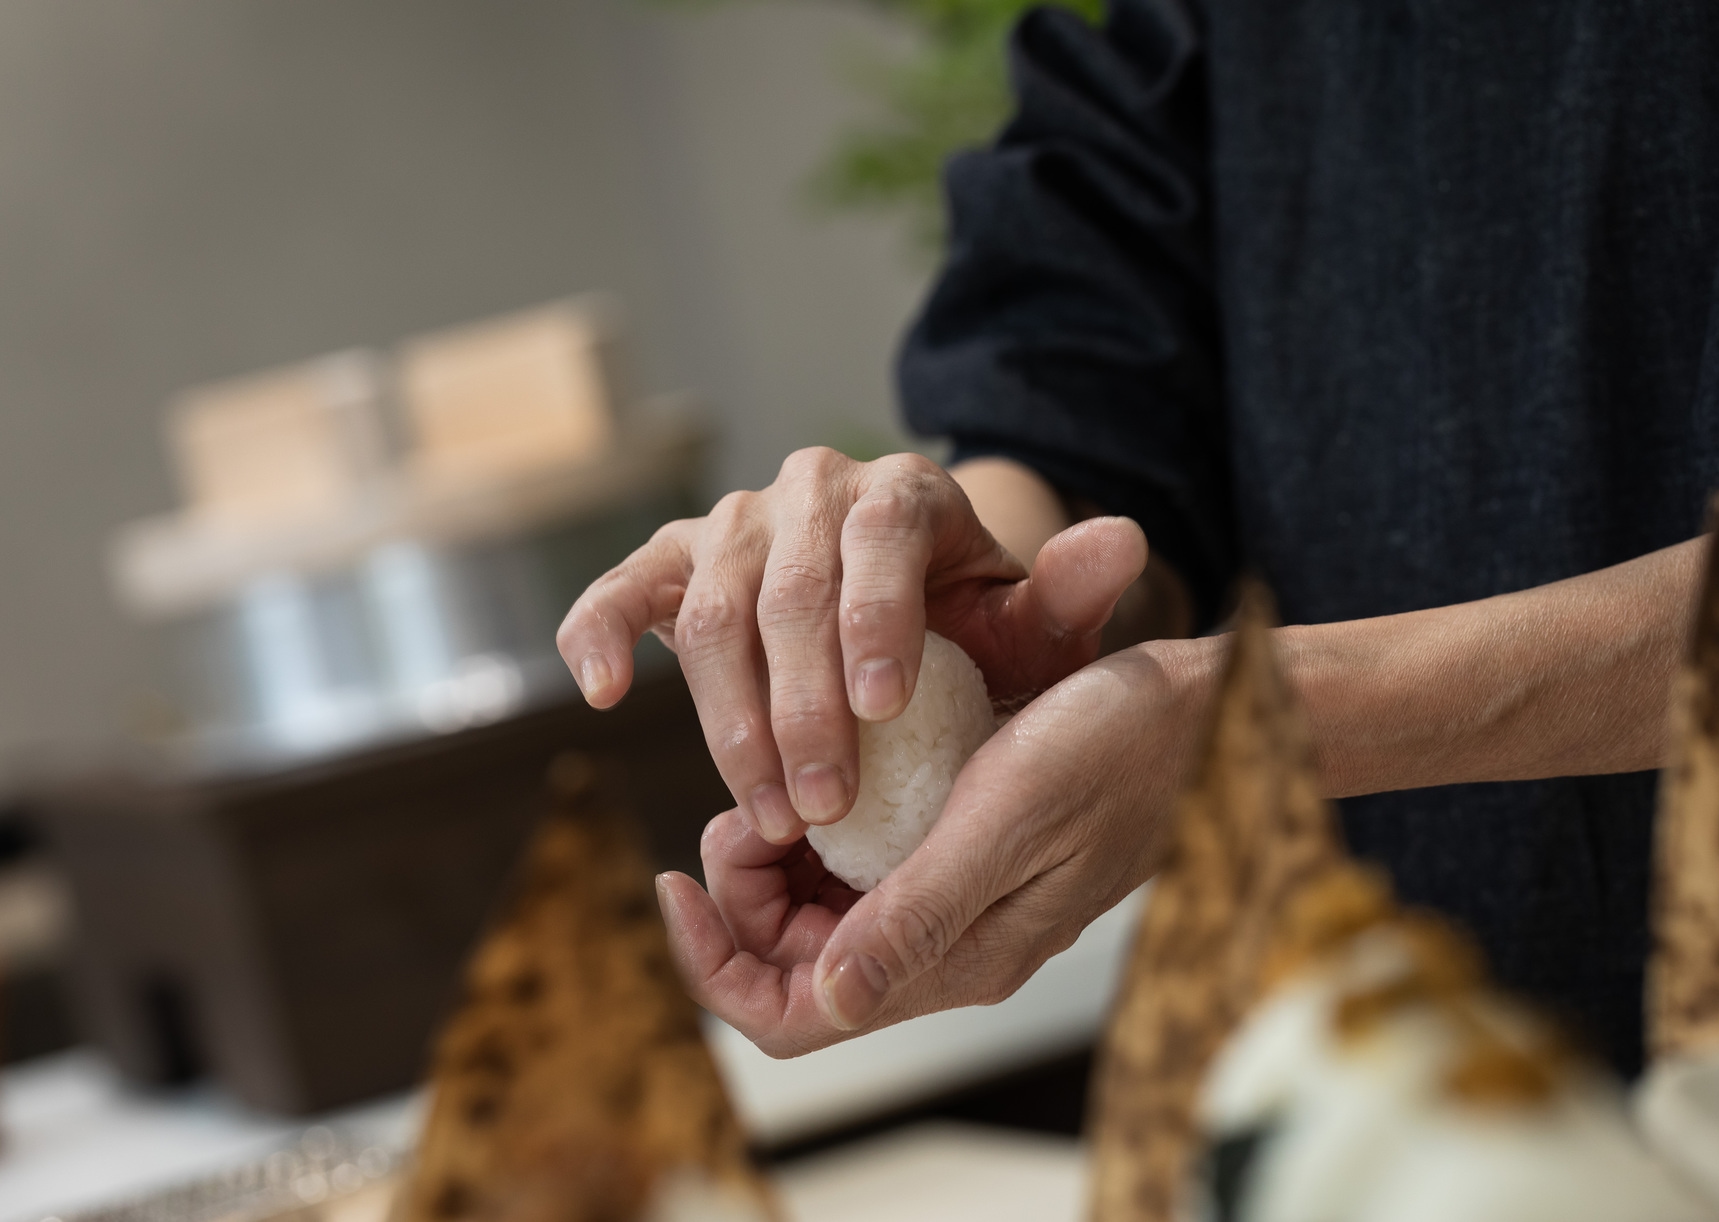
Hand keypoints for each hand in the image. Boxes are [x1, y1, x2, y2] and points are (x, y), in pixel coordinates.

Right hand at [556, 447, 1146, 842]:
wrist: (911, 602)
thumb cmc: (973, 630)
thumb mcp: (1031, 624)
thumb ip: (1066, 596)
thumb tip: (1119, 540)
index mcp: (900, 492)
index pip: (878, 537)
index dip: (872, 618)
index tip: (879, 710)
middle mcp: (809, 491)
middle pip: (785, 589)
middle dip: (798, 707)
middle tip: (820, 806)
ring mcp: (734, 523)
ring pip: (708, 608)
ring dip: (726, 717)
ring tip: (762, 811)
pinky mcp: (677, 561)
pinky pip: (625, 588)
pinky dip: (599, 631)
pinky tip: (601, 694)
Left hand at [654, 639, 1217, 1056]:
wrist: (1202, 711)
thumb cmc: (1118, 749)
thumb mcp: (1008, 816)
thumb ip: (919, 912)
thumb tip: (828, 1001)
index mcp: (953, 959)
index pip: (793, 1016)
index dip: (713, 964)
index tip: (674, 875)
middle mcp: (946, 945)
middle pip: (792, 967)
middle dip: (740, 899)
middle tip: (746, 809)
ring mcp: (954, 903)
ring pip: (821, 916)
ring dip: (777, 862)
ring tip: (779, 788)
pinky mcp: (962, 856)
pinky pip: (862, 869)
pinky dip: (821, 830)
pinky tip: (825, 773)